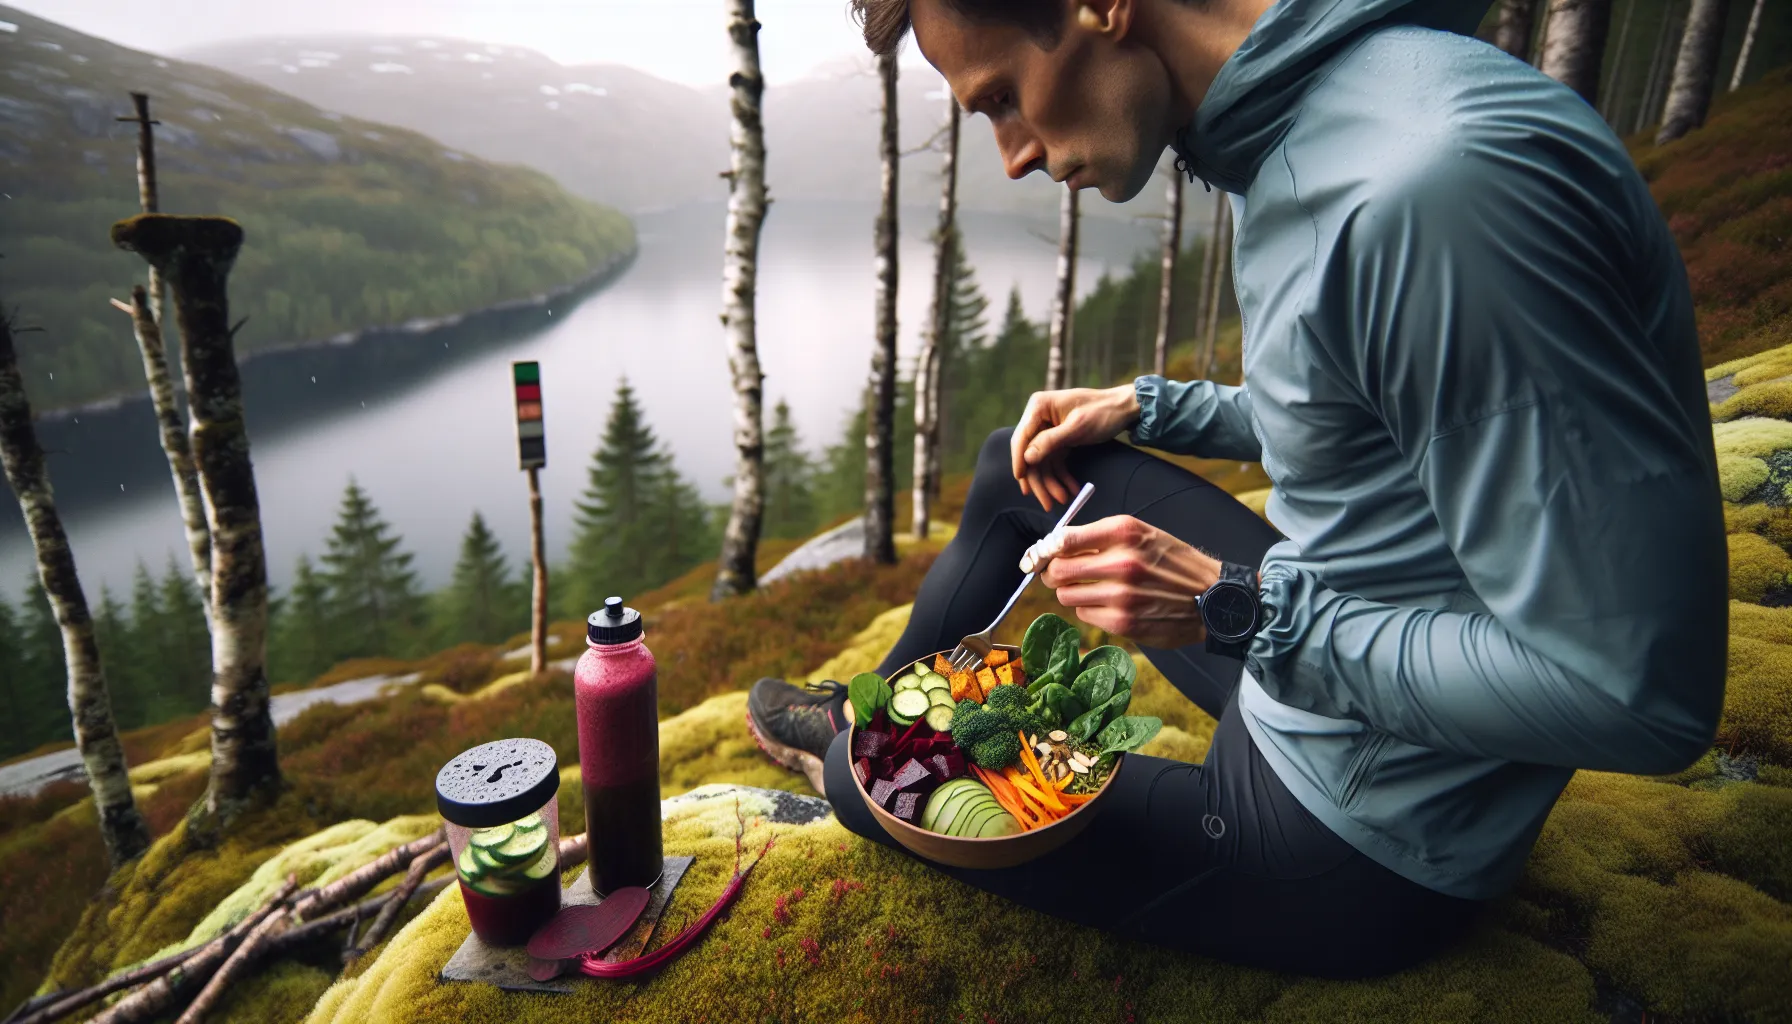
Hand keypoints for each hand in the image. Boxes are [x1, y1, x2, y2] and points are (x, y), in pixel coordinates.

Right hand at [1010, 384, 1140, 510]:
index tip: (1022, 481)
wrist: (1125, 408)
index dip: (1019, 461)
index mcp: (1039, 406)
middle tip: (1047, 503)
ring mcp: (1048, 430)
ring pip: (1043, 463)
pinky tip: (1072, 490)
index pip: (1022, 438)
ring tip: (1065, 500)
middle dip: (1040, 480)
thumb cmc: (1103, 411)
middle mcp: (1039, 418)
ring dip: (1052, 483)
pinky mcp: (1059, 440)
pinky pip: (1055, 462)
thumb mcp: (1077, 427)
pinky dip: (1062, 477)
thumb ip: (1050, 441)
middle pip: (1030, 454)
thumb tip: (1027, 458)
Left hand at [1038, 515, 1222, 648]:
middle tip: (1058, 574)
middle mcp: (1121, 562)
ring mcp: (1121, 595)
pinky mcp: (1123, 622)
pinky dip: (1089, 610)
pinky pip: (1084, 615)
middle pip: (1058, 570)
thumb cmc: (1173, 562)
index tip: (1041, 554)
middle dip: (1053, 573)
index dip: (1045, 549)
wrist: (1213, 598)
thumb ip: (1100, 537)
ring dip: (1072, 592)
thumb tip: (1054, 547)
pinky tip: (1109, 604)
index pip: (1063, 539)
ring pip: (1067, 596)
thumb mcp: (1143, 533)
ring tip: (1092, 589)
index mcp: (1124, 532)